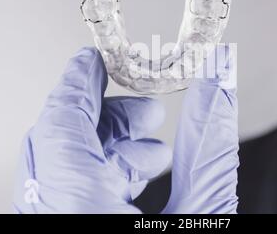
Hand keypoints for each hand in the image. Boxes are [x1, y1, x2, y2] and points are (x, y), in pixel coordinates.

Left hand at [13, 46, 238, 212]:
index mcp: (82, 212)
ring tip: (158, 150)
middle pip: (58, 147)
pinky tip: (140, 175)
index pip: (60, 130)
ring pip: (61, 170)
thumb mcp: (207, 212)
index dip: (77, 85)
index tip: (94, 59)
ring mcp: (56, 225)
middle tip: (147, 110)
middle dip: (106, 117)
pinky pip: (67, 193)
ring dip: (108, 148)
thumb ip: (212, 145)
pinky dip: (102, 174)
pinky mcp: (65, 230)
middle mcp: (57, 219)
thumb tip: (220, 77)